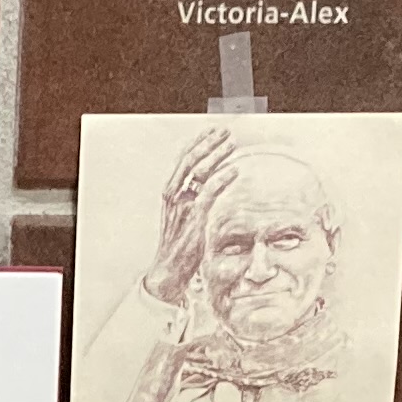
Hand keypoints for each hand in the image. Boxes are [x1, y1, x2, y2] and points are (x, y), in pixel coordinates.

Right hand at [144, 126, 236, 305]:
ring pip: (200, 172)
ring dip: (217, 155)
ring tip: (231, 144)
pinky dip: (222, 179)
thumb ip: (192, 200)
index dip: (198, 144)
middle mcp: (174, 196)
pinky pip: (209, 192)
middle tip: (224, 132)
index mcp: (170, 194)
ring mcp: (183, 206)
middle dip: (208, 143)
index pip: (183, 161)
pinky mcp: (194, 218)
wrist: (168, 269)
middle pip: (191, 161)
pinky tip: (233, 170)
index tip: (211, 132)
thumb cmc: (178, 246)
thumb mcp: (182, 217)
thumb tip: (208, 187)